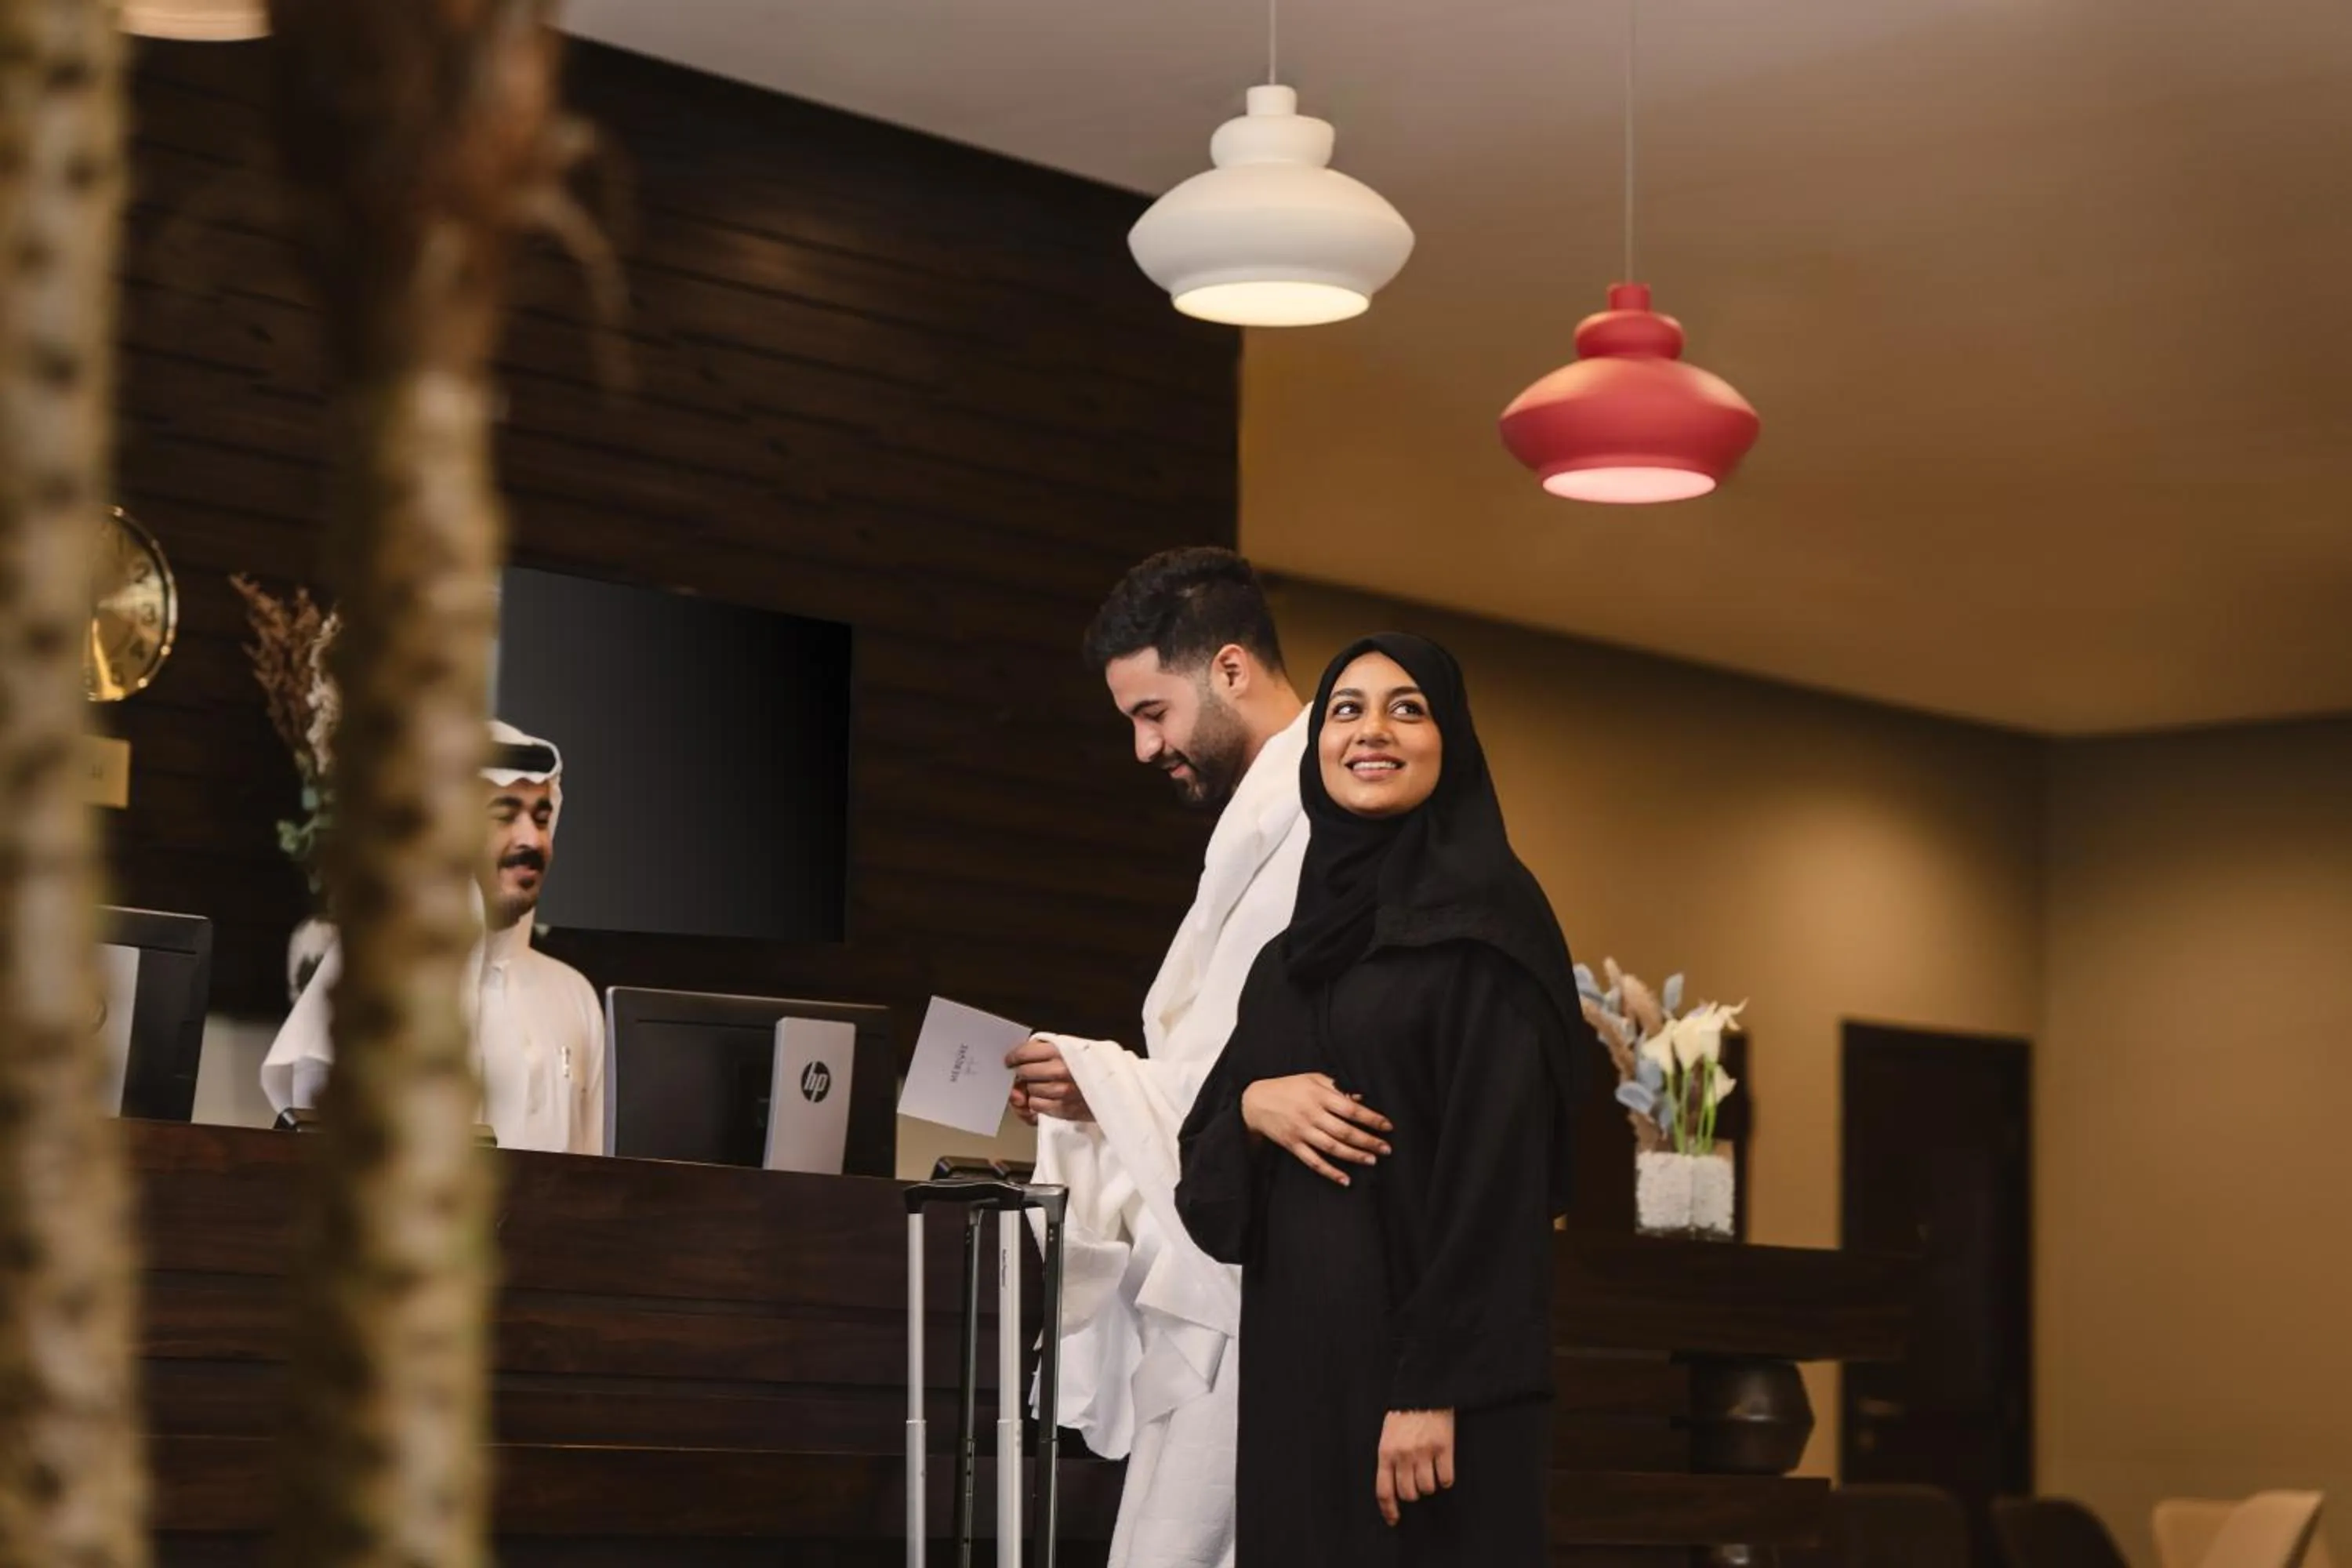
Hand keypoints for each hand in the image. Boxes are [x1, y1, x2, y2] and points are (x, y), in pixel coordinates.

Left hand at [1005, 1036, 1093, 1122]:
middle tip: (1026, 1073)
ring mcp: (1061, 1091)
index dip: (1014, 1057)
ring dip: (1032, 1089)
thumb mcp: (1077, 1048)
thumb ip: (1050, 1048)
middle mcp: (1060, 1070)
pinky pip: (1037, 1106)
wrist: (1121, 1090)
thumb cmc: (1098, 1068)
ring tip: (1043, 1086)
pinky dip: (1038, 1103)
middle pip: (1024, 1072)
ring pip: (1029, 1090)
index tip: (1010, 1060)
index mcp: (1063, 1051)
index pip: (1025, 1053)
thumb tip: (1024, 1054)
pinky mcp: (1063, 1109)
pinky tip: (1048, 1097)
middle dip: (1022, 1073)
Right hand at [1239, 1073, 1391, 1186]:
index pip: (1351, 1109)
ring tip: (1372, 1160)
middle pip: (1345, 1131)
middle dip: (1368, 1141)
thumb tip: (1362, 1099)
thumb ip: (1337, 1088)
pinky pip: (1314, 1162)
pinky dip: (1330, 1172)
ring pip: (1332, 1148)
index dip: (1372, 1118)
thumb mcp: (1313, 1079)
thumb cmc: (1288, 1087)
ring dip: (1354, 1156)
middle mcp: (1311, 1114)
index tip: (1388, 1126)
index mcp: (1319, 1095)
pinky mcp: (1293, 1146)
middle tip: (1387, 1148)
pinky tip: (1345, 1180)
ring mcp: (1302, 1131)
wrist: (1255, 1102)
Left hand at [1375, 1408, 1454, 1526]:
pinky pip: (1446, 1478)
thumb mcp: (1387, 1435)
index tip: (1394, 1519)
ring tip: (1430, 1470)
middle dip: (1412, 1493)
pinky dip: (1446, 1478)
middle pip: (1408, 1494)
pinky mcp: (1444, 1448)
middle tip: (1416, 1482)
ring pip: (1427, 1488)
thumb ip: (1389, 1459)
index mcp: (1386, 1452)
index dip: (1388, 1509)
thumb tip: (1392, 1488)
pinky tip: (1443, 1467)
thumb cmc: (1404, 1413)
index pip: (1384, 1490)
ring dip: (1429, 1484)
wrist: (1425, 1391)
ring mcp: (1424, 1452)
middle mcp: (1404, 1455)